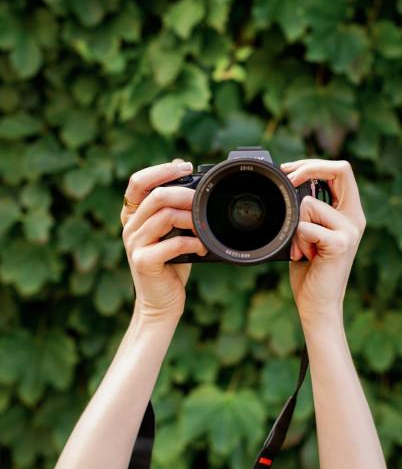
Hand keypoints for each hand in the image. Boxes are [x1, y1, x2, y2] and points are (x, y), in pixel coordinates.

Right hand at [121, 160, 206, 322]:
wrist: (161, 301)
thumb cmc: (170, 264)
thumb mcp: (170, 231)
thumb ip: (173, 208)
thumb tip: (186, 174)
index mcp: (134, 215)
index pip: (138, 182)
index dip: (161, 170)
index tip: (185, 167)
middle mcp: (130, 227)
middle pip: (156, 195)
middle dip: (185, 194)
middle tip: (202, 201)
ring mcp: (134, 244)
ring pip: (164, 216)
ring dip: (191, 218)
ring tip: (203, 227)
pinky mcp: (143, 261)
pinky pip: (172, 243)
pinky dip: (193, 243)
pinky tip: (201, 247)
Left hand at [280, 159, 365, 325]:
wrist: (317, 303)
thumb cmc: (309, 269)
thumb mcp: (309, 232)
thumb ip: (309, 211)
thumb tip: (293, 185)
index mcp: (349, 212)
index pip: (342, 170)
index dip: (315, 164)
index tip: (290, 170)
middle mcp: (355, 218)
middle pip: (340, 169)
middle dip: (308, 169)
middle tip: (288, 178)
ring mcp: (350, 230)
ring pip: (310, 204)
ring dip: (295, 226)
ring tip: (301, 247)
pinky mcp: (340, 244)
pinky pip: (305, 226)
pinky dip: (296, 240)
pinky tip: (303, 256)